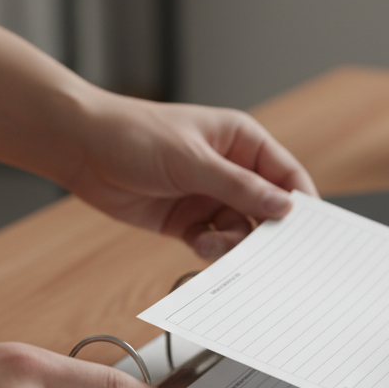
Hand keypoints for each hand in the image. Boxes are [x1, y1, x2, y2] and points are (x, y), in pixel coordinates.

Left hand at [65, 95, 318, 259]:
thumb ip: (239, 186)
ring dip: (234, 244)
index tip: (308, 232)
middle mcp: (230, 170)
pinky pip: (215, 243)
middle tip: (270, 253)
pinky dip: (213, 251)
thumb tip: (283, 207)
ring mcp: (210, 196)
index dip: (299, 203)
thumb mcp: (192, 160)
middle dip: (267, 231)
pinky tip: (201, 247)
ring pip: (241, 230)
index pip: (285, 175)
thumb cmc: (134, 134)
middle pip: (267, 209)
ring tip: (214, 244)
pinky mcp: (189, 220)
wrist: (81, 148)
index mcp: (241, 141)